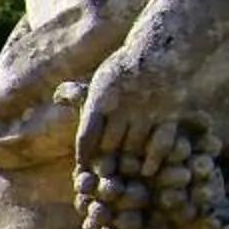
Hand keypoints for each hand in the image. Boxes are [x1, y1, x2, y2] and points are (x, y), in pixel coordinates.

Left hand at [77, 51, 190, 177]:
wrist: (163, 48)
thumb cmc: (126, 67)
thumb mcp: (101, 77)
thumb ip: (82, 93)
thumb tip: (57, 98)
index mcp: (102, 98)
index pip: (87, 136)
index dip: (85, 156)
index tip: (83, 168)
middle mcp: (123, 107)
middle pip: (109, 147)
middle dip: (106, 164)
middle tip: (104, 180)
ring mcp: (148, 112)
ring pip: (134, 149)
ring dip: (129, 165)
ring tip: (125, 178)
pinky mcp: (171, 115)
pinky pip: (160, 146)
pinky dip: (154, 161)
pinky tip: (148, 170)